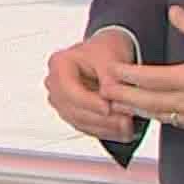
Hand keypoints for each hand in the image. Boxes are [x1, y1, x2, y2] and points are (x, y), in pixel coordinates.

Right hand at [45, 28, 140, 142]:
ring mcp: (61, 101)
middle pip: (73, 109)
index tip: (108, 108)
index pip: (69, 89)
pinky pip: (86, 127)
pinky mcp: (72, 114)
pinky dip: (104, 131)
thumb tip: (109, 99)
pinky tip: (122, 132)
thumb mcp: (109, 58)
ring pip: (79, 121)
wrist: (107, 54)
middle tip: (124, 122)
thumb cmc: (105, 50)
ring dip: (104, 128)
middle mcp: (55, 84)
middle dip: (100, 118)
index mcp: (59, 64)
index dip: (88, 101)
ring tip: (127, 129)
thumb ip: (108, 79)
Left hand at [97, 6, 183, 138]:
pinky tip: (159, 114)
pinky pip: (181, 126)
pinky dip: (164, 119)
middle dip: (123, 97)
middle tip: (103, 92)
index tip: (109, 71)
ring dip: (140, 110)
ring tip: (122, 105)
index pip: (149, 78)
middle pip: (148, 102)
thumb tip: (174, 12)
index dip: (126, 75)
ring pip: (163, 117)